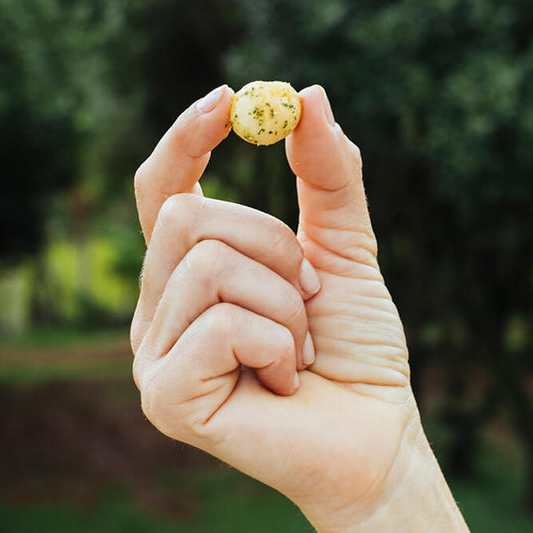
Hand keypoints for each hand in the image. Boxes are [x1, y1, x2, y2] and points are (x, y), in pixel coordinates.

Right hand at [130, 84, 423, 531]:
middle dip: (271, 243)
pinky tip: (285, 380)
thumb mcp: (345, 247)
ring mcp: (153, 356)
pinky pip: (220, 325)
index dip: (185, 140)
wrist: (378, 437)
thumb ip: (328, 175)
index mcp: (188, 274)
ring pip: (208, 267)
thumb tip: (306, 95)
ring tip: (299, 347)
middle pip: (185, 217)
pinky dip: (276, 343)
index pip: (160, 190)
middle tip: (309, 290)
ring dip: (284, 302)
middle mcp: (158, 311)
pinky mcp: (165, 398)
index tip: (229, 99)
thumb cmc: (355, 349)